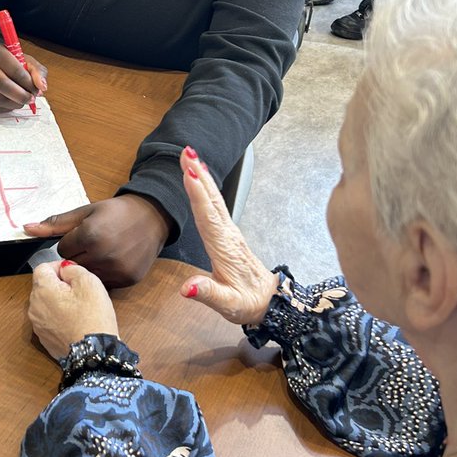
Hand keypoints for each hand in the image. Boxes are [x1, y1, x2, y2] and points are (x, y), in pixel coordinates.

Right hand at [0, 43, 46, 111]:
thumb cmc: (7, 61)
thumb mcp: (23, 59)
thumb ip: (36, 70)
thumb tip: (42, 87)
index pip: (15, 70)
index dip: (28, 83)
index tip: (36, 89)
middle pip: (4, 86)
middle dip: (22, 96)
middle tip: (31, 99)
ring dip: (16, 104)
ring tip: (23, 100)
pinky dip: (7, 109)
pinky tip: (12, 102)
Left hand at [24, 194, 172, 288]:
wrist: (153, 218)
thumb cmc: (116, 213)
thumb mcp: (85, 212)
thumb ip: (55, 223)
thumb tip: (27, 228)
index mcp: (90, 235)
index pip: (62, 250)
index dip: (71, 242)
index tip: (85, 236)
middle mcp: (103, 255)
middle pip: (73, 266)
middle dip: (79, 256)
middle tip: (95, 244)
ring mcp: (117, 270)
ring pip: (88, 278)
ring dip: (92, 268)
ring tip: (105, 252)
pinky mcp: (128, 280)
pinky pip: (105, 284)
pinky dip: (106, 275)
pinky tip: (115, 262)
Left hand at [28, 261, 117, 360]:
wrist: (93, 354)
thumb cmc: (92, 319)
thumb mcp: (90, 283)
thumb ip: (73, 269)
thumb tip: (65, 269)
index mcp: (42, 290)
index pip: (43, 267)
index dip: (59, 267)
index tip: (73, 272)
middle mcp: (34, 307)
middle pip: (43, 286)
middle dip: (59, 285)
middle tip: (80, 292)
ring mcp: (38, 324)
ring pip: (46, 303)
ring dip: (59, 302)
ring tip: (80, 308)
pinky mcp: (44, 338)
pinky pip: (49, 320)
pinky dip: (59, 317)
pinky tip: (76, 321)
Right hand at [178, 147, 277, 325]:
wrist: (270, 301)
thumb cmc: (249, 302)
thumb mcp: (228, 304)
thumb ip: (207, 293)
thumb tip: (186, 288)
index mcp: (224, 248)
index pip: (207, 217)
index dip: (198, 195)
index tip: (189, 173)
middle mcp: (227, 235)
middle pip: (211, 200)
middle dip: (199, 175)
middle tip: (186, 152)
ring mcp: (230, 232)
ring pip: (214, 199)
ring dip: (203, 177)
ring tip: (191, 157)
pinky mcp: (229, 233)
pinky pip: (217, 205)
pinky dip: (208, 188)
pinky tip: (203, 179)